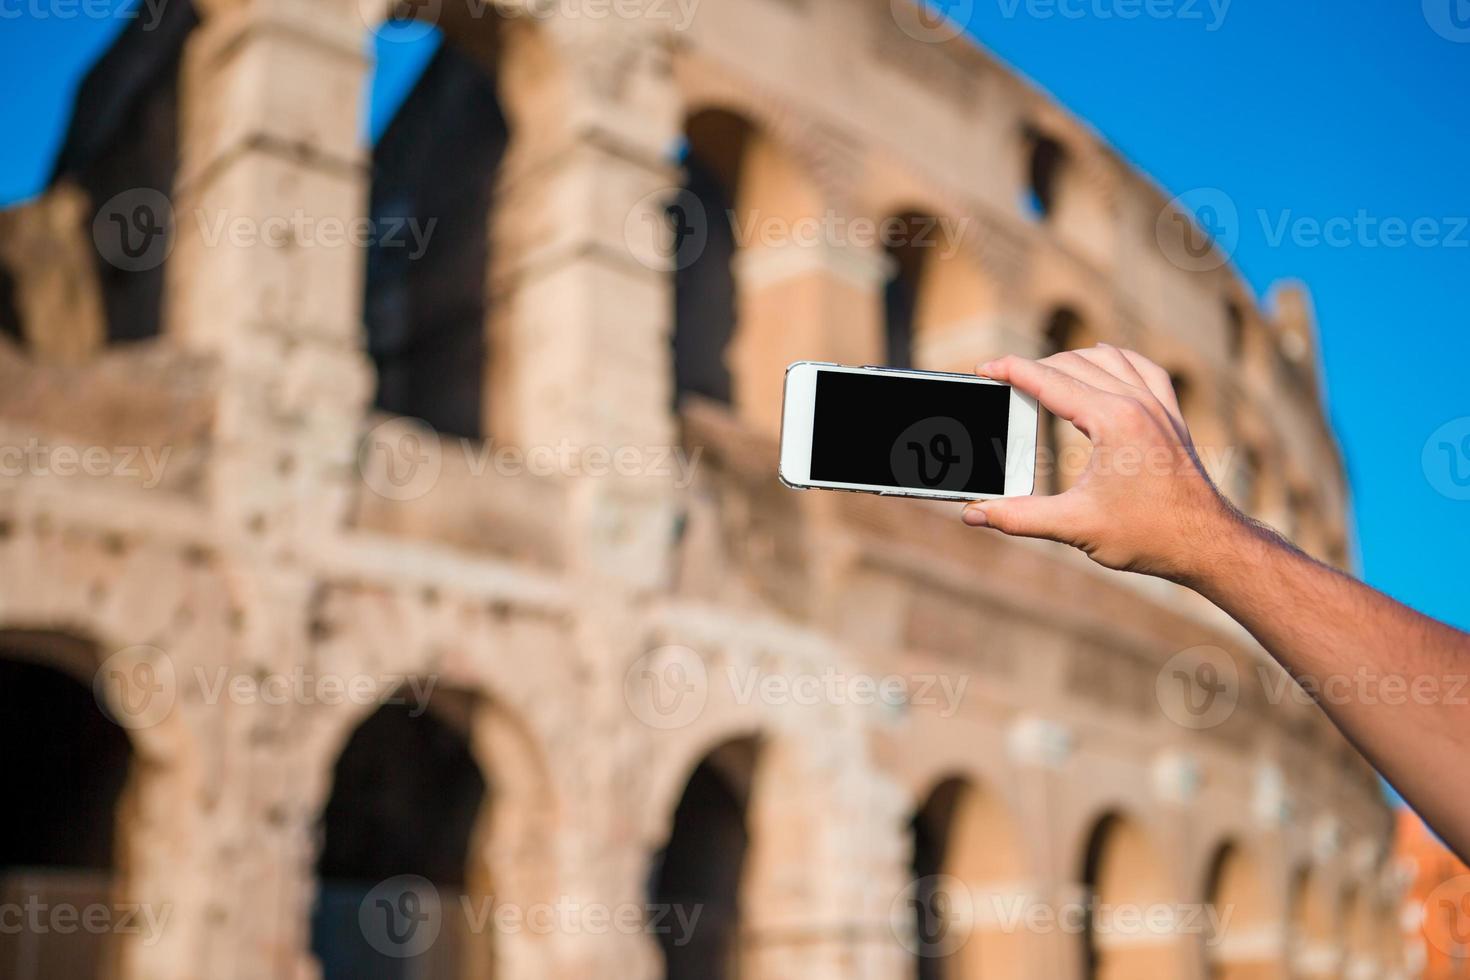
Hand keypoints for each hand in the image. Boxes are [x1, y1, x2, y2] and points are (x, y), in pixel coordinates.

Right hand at [962, 345, 1245, 583]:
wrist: (1207, 544)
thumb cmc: (1148, 535)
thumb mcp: (1075, 527)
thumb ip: (1018, 517)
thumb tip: (974, 514)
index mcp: (1112, 421)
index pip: (1049, 381)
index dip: (1011, 371)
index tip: (984, 367)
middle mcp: (1138, 403)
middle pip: (1073, 364)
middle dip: (1033, 367)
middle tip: (1003, 381)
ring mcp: (1159, 406)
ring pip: (1108, 359)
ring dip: (1071, 360)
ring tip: (1042, 374)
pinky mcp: (1172, 416)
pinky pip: (1143, 368)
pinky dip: (1117, 360)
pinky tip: (1104, 363)